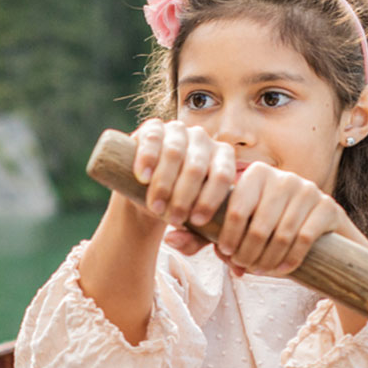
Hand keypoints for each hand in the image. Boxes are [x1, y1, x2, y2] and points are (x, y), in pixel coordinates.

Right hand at [128, 118, 238, 256]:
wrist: (146, 190)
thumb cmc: (178, 207)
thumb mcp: (191, 226)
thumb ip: (191, 239)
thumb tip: (173, 239)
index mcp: (223, 158)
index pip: (223, 176)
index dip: (211, 199)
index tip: (196, 221)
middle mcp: (203, 139)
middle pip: (197, 166)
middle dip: (185, 196)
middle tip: (173, 219)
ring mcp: (178, 131)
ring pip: (175, 152)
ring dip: (164, 183)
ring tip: (155, 207)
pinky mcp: (152, 128)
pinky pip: (153, 138)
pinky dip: (148, 158)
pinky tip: (143, 177)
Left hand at [212, 163, 366, 276]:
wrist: (317, 222)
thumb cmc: (269, 223)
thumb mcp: (243, 224)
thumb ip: (216, 235)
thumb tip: (197, 248)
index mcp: (257, 173)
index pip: (237, 210)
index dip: (228, 236)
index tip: (226, 252)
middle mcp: (283, 177)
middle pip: (259, 226)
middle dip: (247, 252)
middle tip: (242, 266)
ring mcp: (307, 190)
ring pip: (281, 235)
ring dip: (267, 260)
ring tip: (259, 271)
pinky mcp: (327, 206)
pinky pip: (304, 239)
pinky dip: (290, 259)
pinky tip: (281, 269)